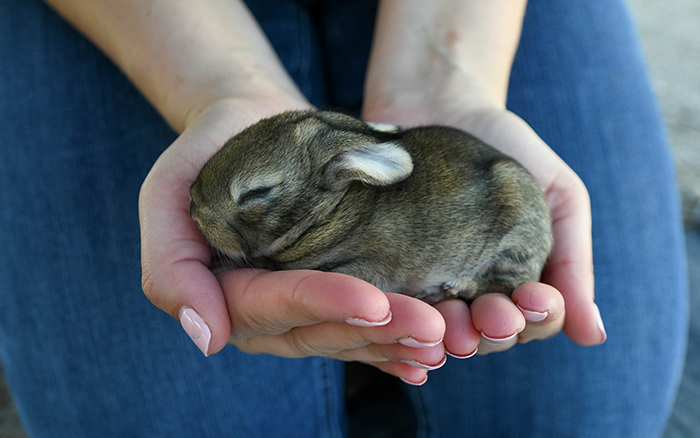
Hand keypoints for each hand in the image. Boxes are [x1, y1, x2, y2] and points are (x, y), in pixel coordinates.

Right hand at [139, 97, 445, 383]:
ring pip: (348, 336)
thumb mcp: (167, 192)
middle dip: (377, 332)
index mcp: (223, 293)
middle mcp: (265, 312)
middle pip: (321, 330)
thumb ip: (170, 264)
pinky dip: (393, 344)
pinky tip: (430, 357)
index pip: (276, 306)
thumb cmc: (208, 150)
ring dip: (396, 343)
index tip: (375, 303)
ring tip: (445, 340)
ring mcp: (301, 307)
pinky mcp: (331, 292)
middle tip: (434, 328)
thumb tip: (207, 339)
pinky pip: (361, 328)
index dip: (325, 305)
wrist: (249, 125)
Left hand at [363, 97, 606, 356]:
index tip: (534, 298)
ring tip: (449, 324)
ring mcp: (427, 281)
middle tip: (489, 316)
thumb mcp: (557, 193)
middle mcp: (472, 290)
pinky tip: (406, 313)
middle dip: (492, 331)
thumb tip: (594, 336)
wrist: (439, 99)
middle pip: (485, 335)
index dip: (537, 318)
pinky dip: (403, 316)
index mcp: (516, 280)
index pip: (532, 322)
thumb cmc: (508, 145)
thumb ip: (572, 258)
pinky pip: (394, 304)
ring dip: (448, 334)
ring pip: (439, 329)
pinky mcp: (386, 269)